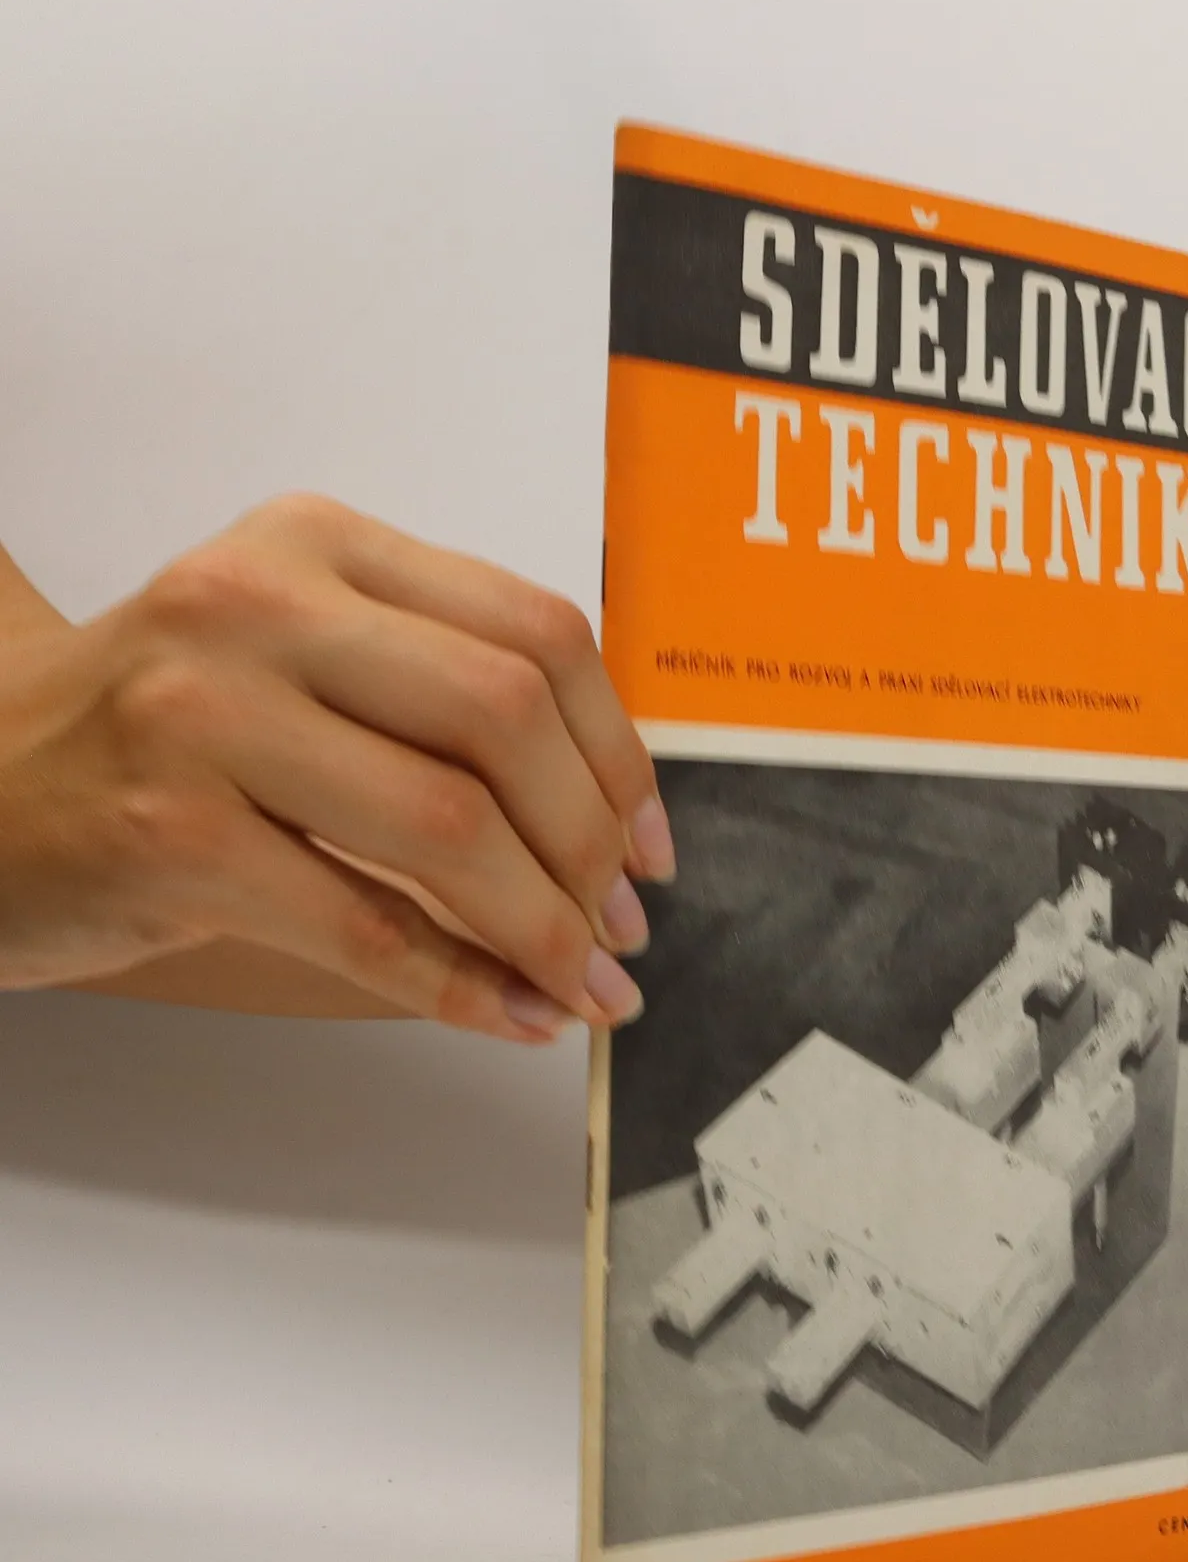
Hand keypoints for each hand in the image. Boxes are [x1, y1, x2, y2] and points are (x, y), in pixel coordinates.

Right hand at [0, 495, 672, 1042]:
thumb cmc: (163, 735)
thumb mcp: (297, 654)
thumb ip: (436, 688)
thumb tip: (613, 809)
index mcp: (320, 546)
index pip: (534, 633)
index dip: (620, 751)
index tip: (650, 844)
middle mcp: (261, 603)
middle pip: (507, 718)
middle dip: (592, 843)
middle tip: (619, 925)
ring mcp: (204, 714)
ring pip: (450, 826)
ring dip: (545, 927)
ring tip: (583, 982)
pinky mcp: (168, 833)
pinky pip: (366, 922)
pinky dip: (462, 984)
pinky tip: (512, 1014)